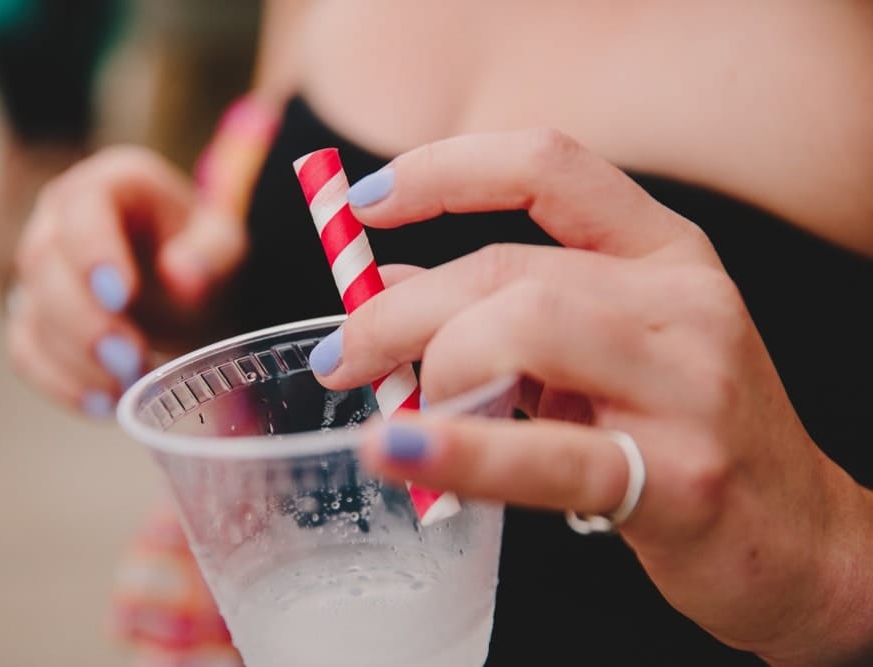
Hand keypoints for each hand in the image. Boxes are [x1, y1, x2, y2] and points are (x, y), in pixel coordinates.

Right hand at [7, 146, 247, 414]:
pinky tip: (103, 406)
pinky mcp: (35, 317)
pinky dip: (60, 384)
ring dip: (76, 360)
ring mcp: (41, 270)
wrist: (192, 286)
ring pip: (31, 313)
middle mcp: (61, 220)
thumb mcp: (225, 244)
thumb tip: (183, 276)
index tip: (121, 295)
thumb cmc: (205, 253)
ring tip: (130, 389)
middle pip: (44, 264)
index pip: (82, 208)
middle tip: (130, 361)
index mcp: (111, 184)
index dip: (93, 252)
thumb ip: (212, 252)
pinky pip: (27, 352)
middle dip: (85, 320)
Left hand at [311, 129, 872, 663]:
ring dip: (433, 368)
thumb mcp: (604, 351)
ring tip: (397, 420)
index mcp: (664, 252)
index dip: (442, 171)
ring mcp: (688, 383)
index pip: (545, 166)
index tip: (365, 202)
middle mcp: (682, 299)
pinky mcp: (679, 476)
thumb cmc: (682, 433)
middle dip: (399, 311)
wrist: (803, 540)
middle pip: (508, 266)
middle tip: (344, 358)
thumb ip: (503, 313)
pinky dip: (462, 451)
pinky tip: (400, 454)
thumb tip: (384, 289)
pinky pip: (548, 453)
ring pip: (524, 327)